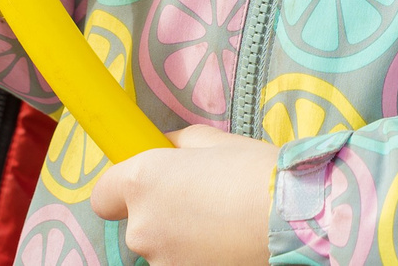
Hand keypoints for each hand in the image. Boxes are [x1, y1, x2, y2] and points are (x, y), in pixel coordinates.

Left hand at [88, 125, 272, 265]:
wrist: (294, 219)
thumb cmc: (256, 172)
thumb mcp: (214, 142)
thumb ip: (178, 146)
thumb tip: (167, 150)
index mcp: (142, 182)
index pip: (102, 194)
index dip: (122, 188)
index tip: (148, 184)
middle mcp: (141, 228)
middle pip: (138, 223)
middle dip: (163, 213)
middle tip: (205, 200)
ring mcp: (161, 263)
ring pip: (163, 246)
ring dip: (183, 238)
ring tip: (224, 224)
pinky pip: (183, 262)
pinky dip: (200, 255)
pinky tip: (229, 243)